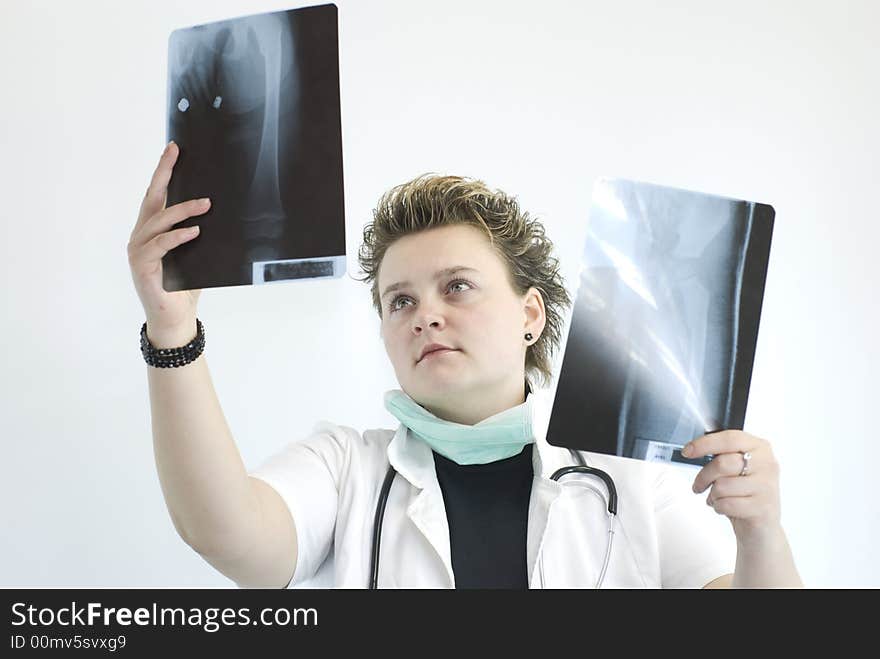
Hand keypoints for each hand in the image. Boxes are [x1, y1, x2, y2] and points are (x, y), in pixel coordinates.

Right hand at [127, 141, 212, 333]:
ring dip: (183, 210)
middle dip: (164, 174)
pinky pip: (160, 244)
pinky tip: (194, 231)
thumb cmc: (185, 286)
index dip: (164, 171)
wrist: (175, 318)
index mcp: (152, 230)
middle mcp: (141, 236)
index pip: (157, 195)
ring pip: (159, 221)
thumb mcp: (196, 254)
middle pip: (152, 199)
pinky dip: (178, 236)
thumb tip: (221, 212)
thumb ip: (199, 234)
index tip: (173, 148)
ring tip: (205, 204)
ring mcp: (138, 250)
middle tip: (176, 153)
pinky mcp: (142, 265)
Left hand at [682, 430, 781, 543]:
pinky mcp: (763, 507)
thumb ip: (723, 455)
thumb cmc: (745, 493)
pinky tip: (727, 508)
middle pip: (722, 463)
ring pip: (722, 485)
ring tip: (719, 498)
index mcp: (760, 448)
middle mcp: (767, 464)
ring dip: (713, 495)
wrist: (763, 526)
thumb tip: (694, 448)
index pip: (729, 438)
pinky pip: (727, 504)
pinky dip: (719, 507)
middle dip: (704, 476)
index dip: (704, 444)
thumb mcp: (737, 468)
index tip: (687, 451)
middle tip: (698, 485)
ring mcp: (767, 486)